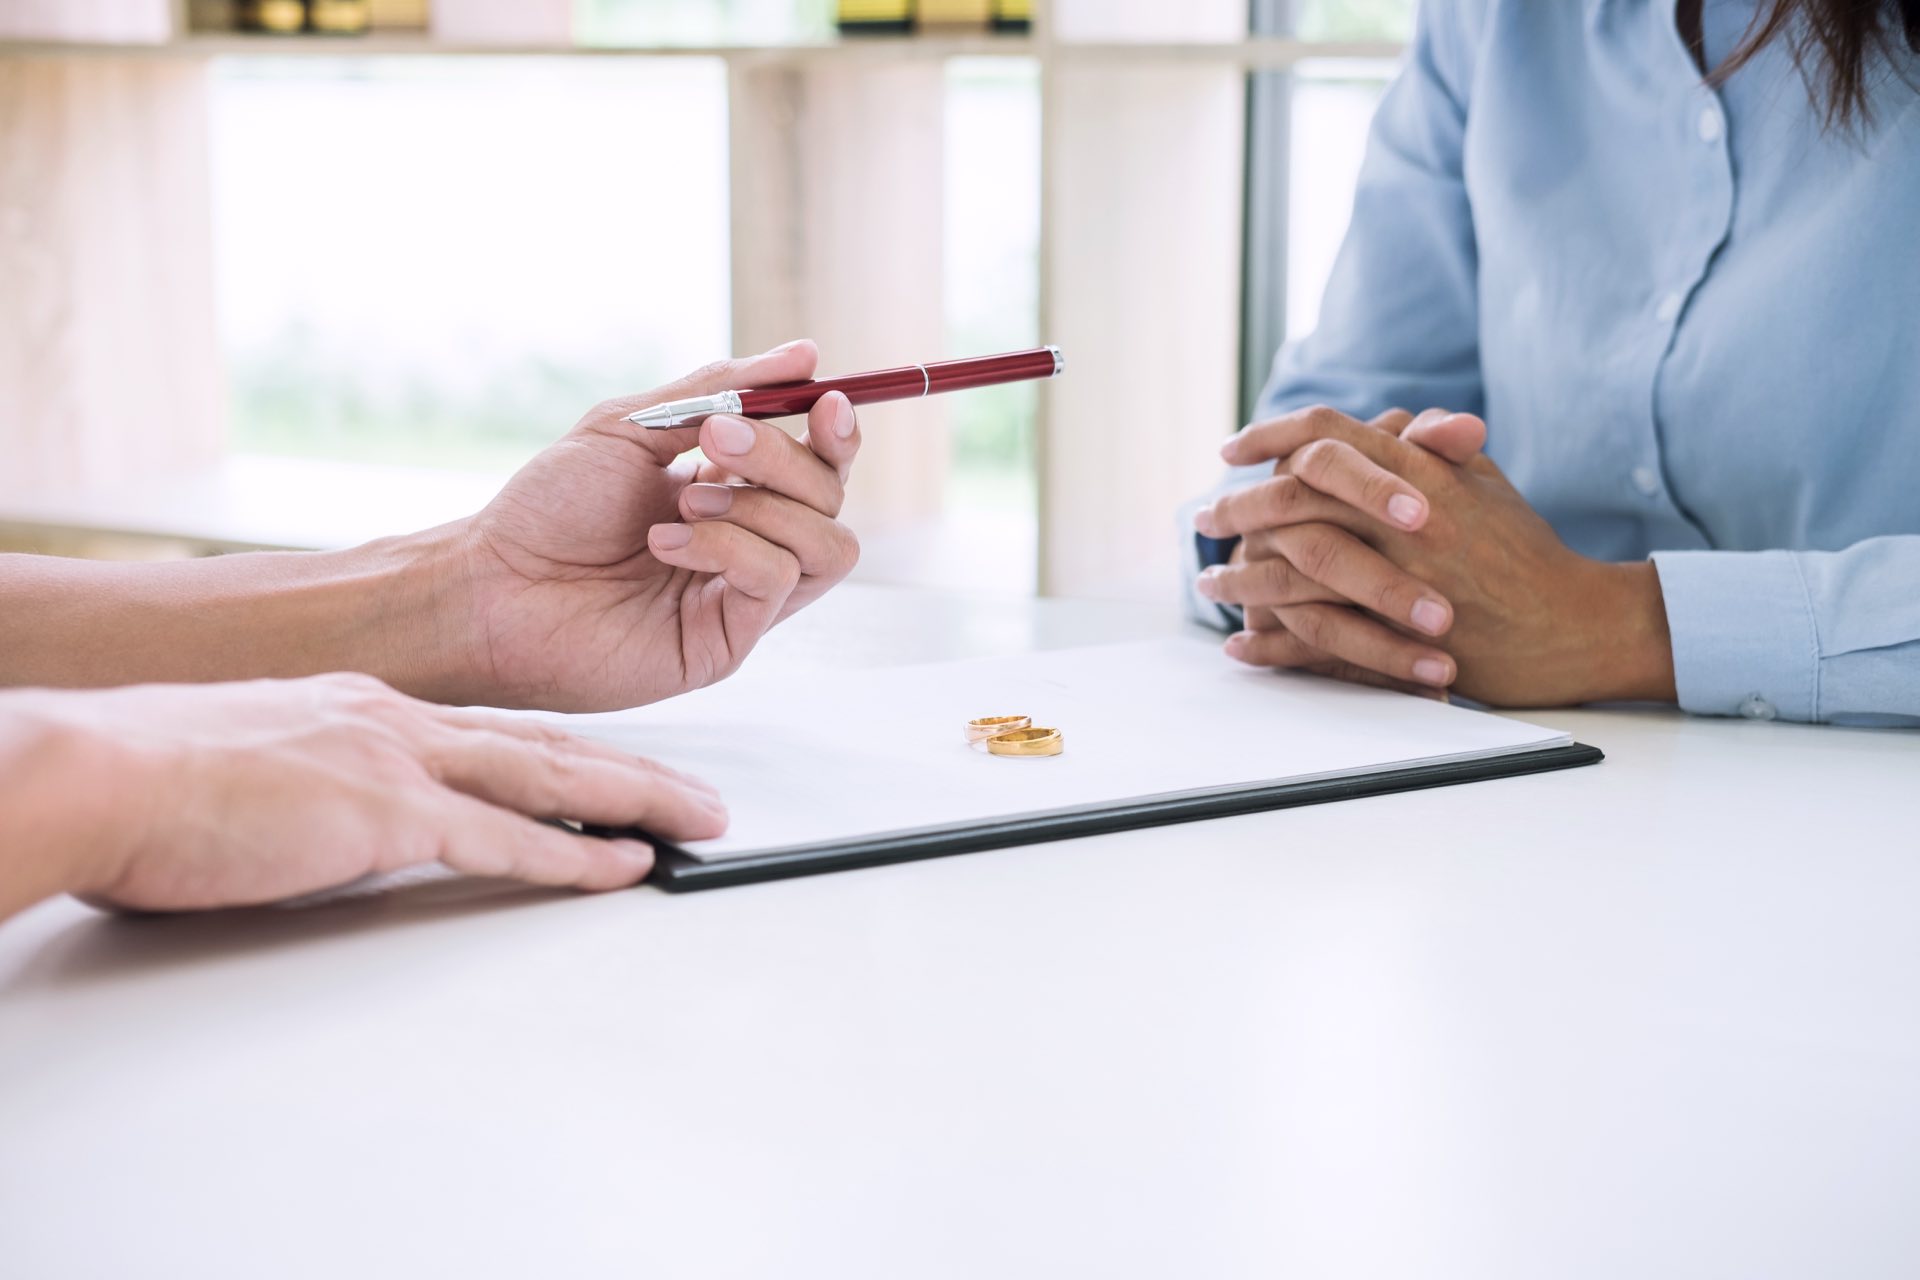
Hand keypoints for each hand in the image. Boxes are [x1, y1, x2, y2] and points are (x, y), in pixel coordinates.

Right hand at [1, 675, 726, 915]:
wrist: (97, 771)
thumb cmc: (152, 777)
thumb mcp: (255, 763)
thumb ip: (314, 782)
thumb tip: (330, 818)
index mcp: (368, 708)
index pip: (497, 732)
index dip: (570, 753)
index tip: (618, 771)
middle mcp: (399, 722)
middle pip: (547, 744)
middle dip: (634, 771)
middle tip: (700, 793)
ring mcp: (397, 761)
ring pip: (549, 777)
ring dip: (635, 802)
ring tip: (698, 821)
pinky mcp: (384, 813)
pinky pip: (505, 839)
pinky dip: (574, 854)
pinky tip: (624, 865)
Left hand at [450, 341, 861, 710]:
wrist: (495, 583)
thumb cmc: (550, 509)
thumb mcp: (634, 426)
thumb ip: (721, 388)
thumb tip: (806, 354)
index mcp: (732, 493)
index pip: (820, 466)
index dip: (837, 434)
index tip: (825, 400)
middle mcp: (748, 545)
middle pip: (830, 498)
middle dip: (784, 457)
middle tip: (716, 440)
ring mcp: (741, 597)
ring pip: (826, 545)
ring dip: (761, 506)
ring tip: (684, 501)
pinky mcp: (728, 641)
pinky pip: (776, 581)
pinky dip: (729, 547)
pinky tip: (665, 541)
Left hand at [1193, 406, 1675, 706]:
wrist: (1571, 625)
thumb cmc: (1526, 552)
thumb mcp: (1482, 482)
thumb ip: (1431, 448)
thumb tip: (1390, 421)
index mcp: (1416, 472)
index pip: (1326, 434)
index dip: (1271, 434)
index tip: (1231, 449)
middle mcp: (1398, 518)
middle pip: (1289, 497)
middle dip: (1236, 507)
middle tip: (1204, 517)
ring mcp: (1393, 577)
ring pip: (1288, 569)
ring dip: (1237, 578)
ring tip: (1207, 583)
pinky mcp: (1392, 636)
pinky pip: (1309, 639)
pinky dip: (1269, 645)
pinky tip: (1239, 646)